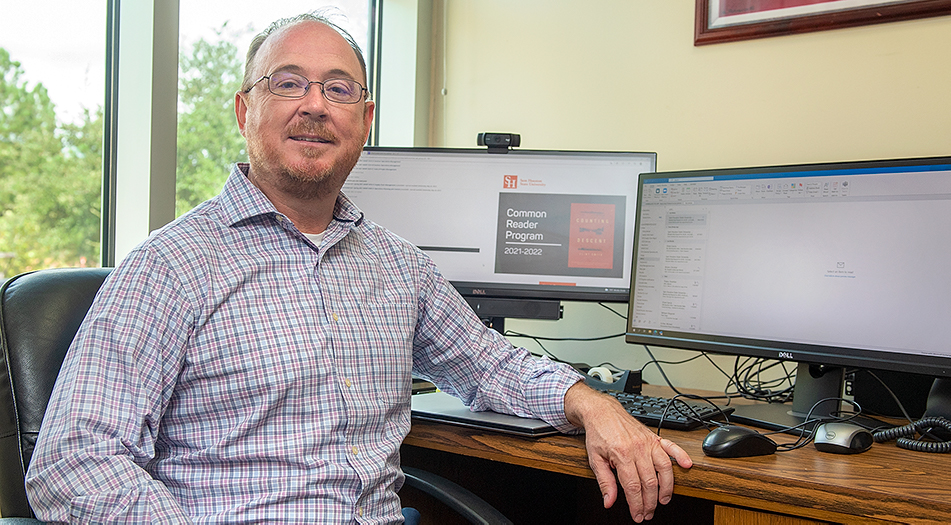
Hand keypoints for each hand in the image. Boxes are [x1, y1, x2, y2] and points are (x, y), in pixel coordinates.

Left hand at [564, 383, 692, 521]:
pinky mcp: (654, 437)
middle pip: (649, 481)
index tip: (637, 516)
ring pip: (664, 468)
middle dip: (650, 502)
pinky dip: (681, 456)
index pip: (633, 486)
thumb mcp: (594, 459)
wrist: (602, 412)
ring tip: (663, 500)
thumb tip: (609, 502)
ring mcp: (648, 442)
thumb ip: (604, 482)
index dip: (636, 504)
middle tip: (648, 513)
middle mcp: (638, 448)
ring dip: (666, 487)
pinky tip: (687, 466)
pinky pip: (672, 447)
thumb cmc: (598, 434)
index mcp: (621, 454)